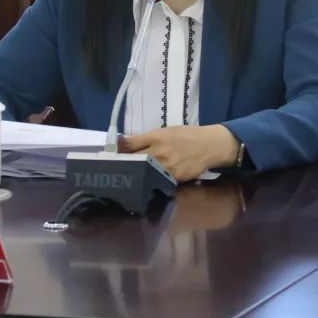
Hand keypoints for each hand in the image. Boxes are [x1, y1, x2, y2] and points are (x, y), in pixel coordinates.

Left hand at [118, 124, 238, 182]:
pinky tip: (146, 186)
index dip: (117, 151)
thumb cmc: (184, 136)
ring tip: (127, 181)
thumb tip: (123, 145)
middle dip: (123, 166)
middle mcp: (159, 152)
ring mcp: (167, 167)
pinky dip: (151, 184)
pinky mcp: (175, 179)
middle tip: (114, 172)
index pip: (129, 144)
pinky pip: (158, 182)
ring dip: (135, 177)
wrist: (208, 145)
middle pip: (133, 161)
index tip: (108, 157)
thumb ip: (145, 138)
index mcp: (155, 137)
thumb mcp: (164, 131)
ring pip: (144, 174)